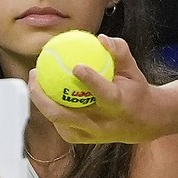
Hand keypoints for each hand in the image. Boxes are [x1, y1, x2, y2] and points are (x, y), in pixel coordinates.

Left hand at [28, 34, 167, 144]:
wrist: (143, 122)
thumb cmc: (135, 89)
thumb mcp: (133, 68)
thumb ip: (119, 51)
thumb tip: (100, 38)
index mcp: (121, 105)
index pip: (105, 94)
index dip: (91, 81)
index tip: (77, 66)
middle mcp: (104, 123)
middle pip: (68, 115)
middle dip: (45, 97)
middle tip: (35, 74)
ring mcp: (91, 134)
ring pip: (59, 122)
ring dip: (41, 102)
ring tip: (34, 81)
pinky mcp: (82, 140)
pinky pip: (60, 124)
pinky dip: (50, 108)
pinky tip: (44, 93)